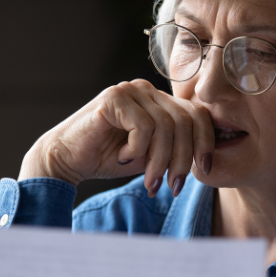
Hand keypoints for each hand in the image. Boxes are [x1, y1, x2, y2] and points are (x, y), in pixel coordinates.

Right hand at [18, 80, 214, 196]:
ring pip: (166, 127)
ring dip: (159, 161)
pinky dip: (137, 150)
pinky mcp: (113, 98)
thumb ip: (176, 150)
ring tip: (149, 180)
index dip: (205, 143)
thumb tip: (209, 160)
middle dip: (182, 159)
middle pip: (185, 121)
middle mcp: (146, 90)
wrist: (66, 160)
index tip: (205, 170)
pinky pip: (143, 127)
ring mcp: (130, 91)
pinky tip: (122, 157)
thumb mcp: (152, 156)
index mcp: (159, 100)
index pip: (197, 114)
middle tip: (171, 186)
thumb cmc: (108, 158)